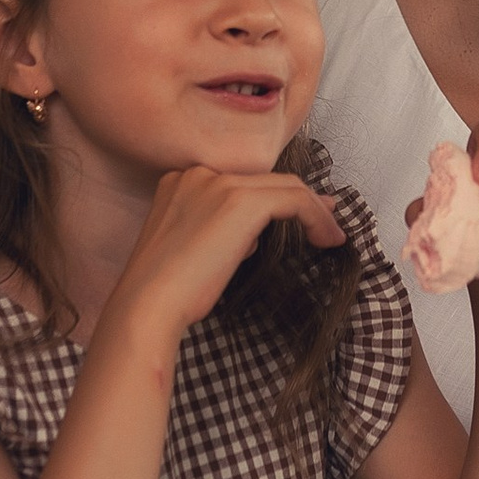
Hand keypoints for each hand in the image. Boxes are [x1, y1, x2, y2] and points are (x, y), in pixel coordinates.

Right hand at [106, 164, 349, 349]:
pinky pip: (293, 199)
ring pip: (283, 185)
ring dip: (313, 209)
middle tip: (327, 215)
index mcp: (180, 182)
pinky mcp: (240, 201)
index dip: (275, 197)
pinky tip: (327, 239)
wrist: (148, 304)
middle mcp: (198, 174)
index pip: (240, 183)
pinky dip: (316, 216)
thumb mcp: (192, 250)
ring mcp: (218, 183)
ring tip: (330, 234)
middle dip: (301, 197)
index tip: (301, 213)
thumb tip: (256, 234)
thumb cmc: (168, 291)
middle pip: (264, 179)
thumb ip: (220, 231)